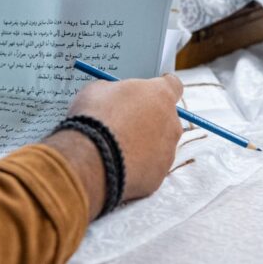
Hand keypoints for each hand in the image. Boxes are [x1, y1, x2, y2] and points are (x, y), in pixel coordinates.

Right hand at [43, 75, 182, 219]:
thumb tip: (113, 96)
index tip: (150, 91)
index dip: (160, 87)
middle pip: (166, 118)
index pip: (173, 85)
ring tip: (115, 148)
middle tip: (125, 123)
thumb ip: (115, 91)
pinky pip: (148, 168)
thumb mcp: (98, 90)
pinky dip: (135, 167)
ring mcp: (167, 153)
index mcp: (160, 95)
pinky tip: (116, 165)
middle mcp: (171, 123)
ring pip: (158, 146)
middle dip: (149, 120)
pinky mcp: (157, 177)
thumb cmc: (94, 118)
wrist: (89, 159)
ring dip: (142, 146)